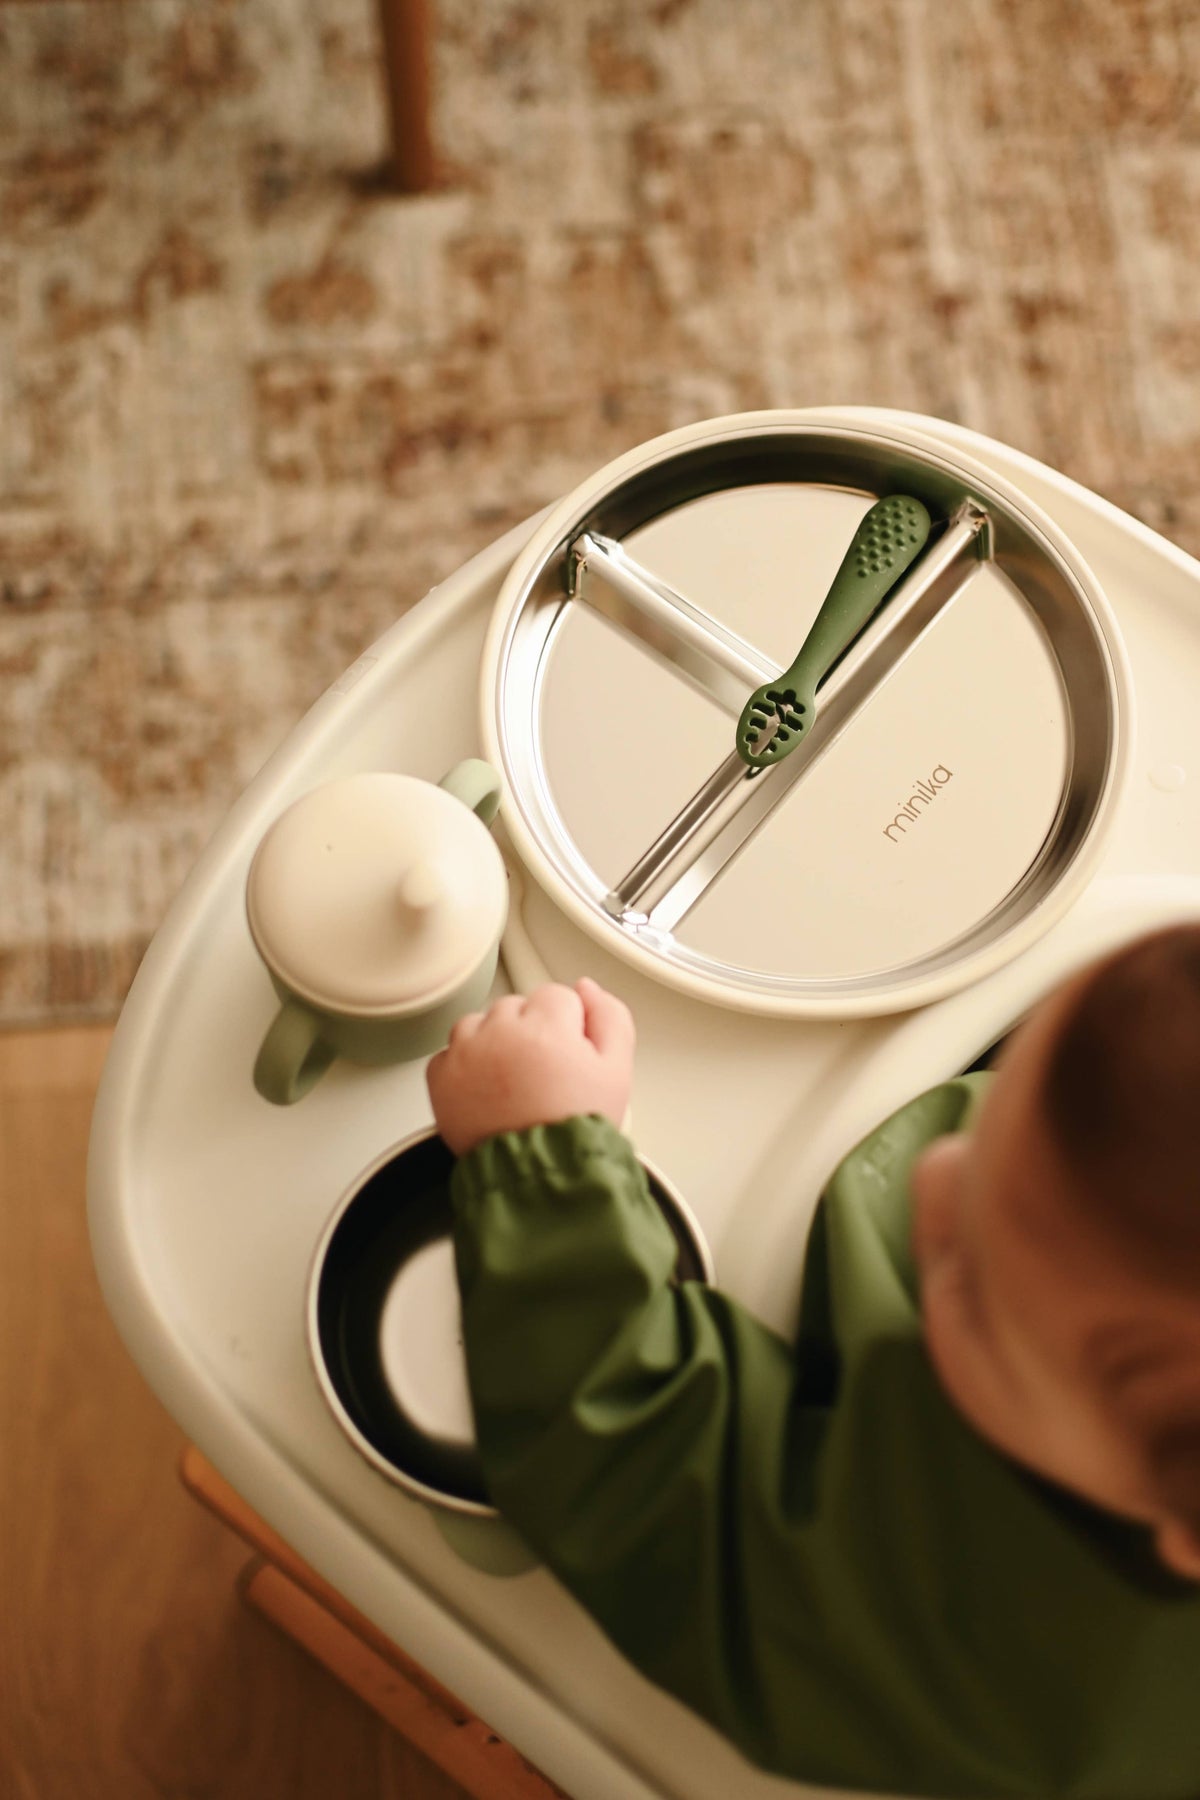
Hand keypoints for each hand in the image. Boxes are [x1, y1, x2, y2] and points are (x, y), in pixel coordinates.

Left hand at [426, 977, 634, 1155]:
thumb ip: (610, 1017)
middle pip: (519, 1007)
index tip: (569, 1059)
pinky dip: (467, 1067)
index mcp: (545, 1024)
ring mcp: (465, 1052)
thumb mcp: (617, 1071)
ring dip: (496, 1043)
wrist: (534, 1177)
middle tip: (545, 1077)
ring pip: (482, 1024)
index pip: (559, 996)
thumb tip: (586, 988)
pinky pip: (452, 1053)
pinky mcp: (440, 1076)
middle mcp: (499, 1031)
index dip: (570, 1030)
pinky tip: (489, 1093)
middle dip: (532, 1033)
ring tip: (515, 1084)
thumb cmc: (574, 1128)